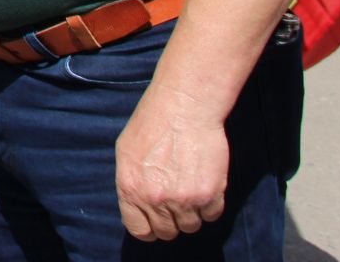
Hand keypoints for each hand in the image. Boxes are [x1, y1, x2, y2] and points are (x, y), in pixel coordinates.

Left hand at [114, 84, 230, 240]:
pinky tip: (205, 183)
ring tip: (190, 187)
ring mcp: (183, 199)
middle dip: (171, 221)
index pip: (139, 230)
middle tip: (176, 202)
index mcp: (130, 189)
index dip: (149, 228)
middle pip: (167, 233)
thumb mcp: (126, 152)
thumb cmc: (153, 123)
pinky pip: (212, 215)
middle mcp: (155, 199)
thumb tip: (137, 207)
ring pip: (191, 226)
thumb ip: (130, 184)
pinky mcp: (209, 194)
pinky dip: (210, 204)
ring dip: (192, 212)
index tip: (155, 223)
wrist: (184, 106)